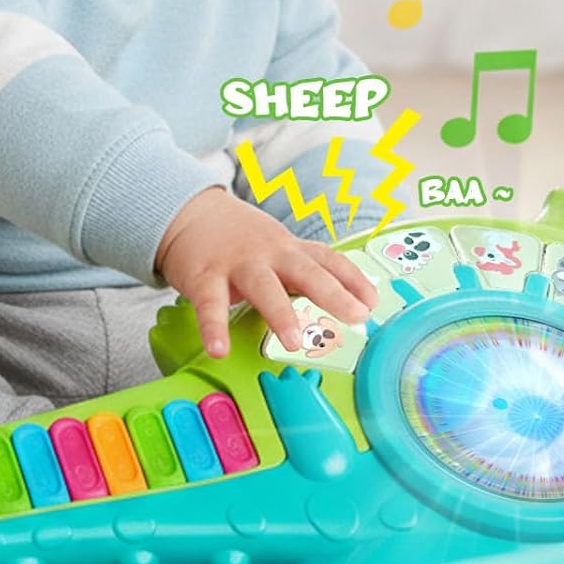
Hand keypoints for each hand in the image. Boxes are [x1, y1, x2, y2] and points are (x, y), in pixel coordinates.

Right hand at [154, 187, 378, 359]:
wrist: (190, 214)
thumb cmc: (240, 240)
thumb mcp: (278, 248)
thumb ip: (306, 271)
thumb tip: (347, 301)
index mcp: (290, 250)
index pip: (328, 260)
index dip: (353, 279)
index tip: (373, 301)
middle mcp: (269, 254)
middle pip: (305, 271)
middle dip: (332, 293)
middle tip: (355, 316)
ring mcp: (237, 265)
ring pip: (263, 286)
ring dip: (280, 312)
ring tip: (294, 340)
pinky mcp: (205, 277)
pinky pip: (210, 304)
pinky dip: (214, 327)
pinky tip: (219, 349)